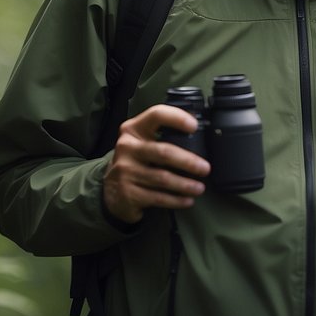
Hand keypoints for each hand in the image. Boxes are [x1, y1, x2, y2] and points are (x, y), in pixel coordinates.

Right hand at [103, 104, 210, 223]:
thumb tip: (198, 138)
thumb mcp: (142, 143)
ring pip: (162, 178)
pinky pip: (158, 197)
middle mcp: (127, 147)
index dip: (177, 118)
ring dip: (185, 184)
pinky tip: (187, 200)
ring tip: (199, 188)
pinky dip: (176, 200)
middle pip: (163, 152)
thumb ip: (161, 136)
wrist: (111, 191)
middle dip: (188, 161)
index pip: (156, 115)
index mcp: (133, 129)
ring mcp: (125, 171)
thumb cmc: (135, 162)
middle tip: (205, 168)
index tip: (194, 126)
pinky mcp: (127, 192)